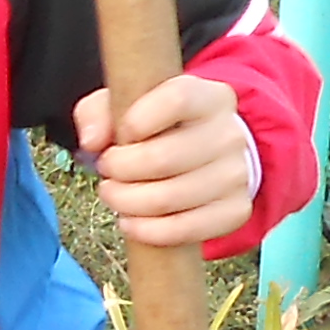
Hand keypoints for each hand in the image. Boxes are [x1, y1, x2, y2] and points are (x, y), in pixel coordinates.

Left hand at [73, 71, 258, 248]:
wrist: (208, 154)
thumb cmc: (160, 127)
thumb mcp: (126, 104)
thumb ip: (98, 111)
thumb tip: (92, 141)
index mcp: (208, 97)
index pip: (177, 100)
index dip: (137, 121)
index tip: (121, 135)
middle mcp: (230, 134)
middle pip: (165, 157)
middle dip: (120, 169)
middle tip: (106, 172)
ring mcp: (237, 175)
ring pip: (170, 198)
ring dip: (127, 202)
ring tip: (114, 195)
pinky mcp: (236, 210)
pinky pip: (187, 229)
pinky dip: (149, 232)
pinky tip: (130, 223)